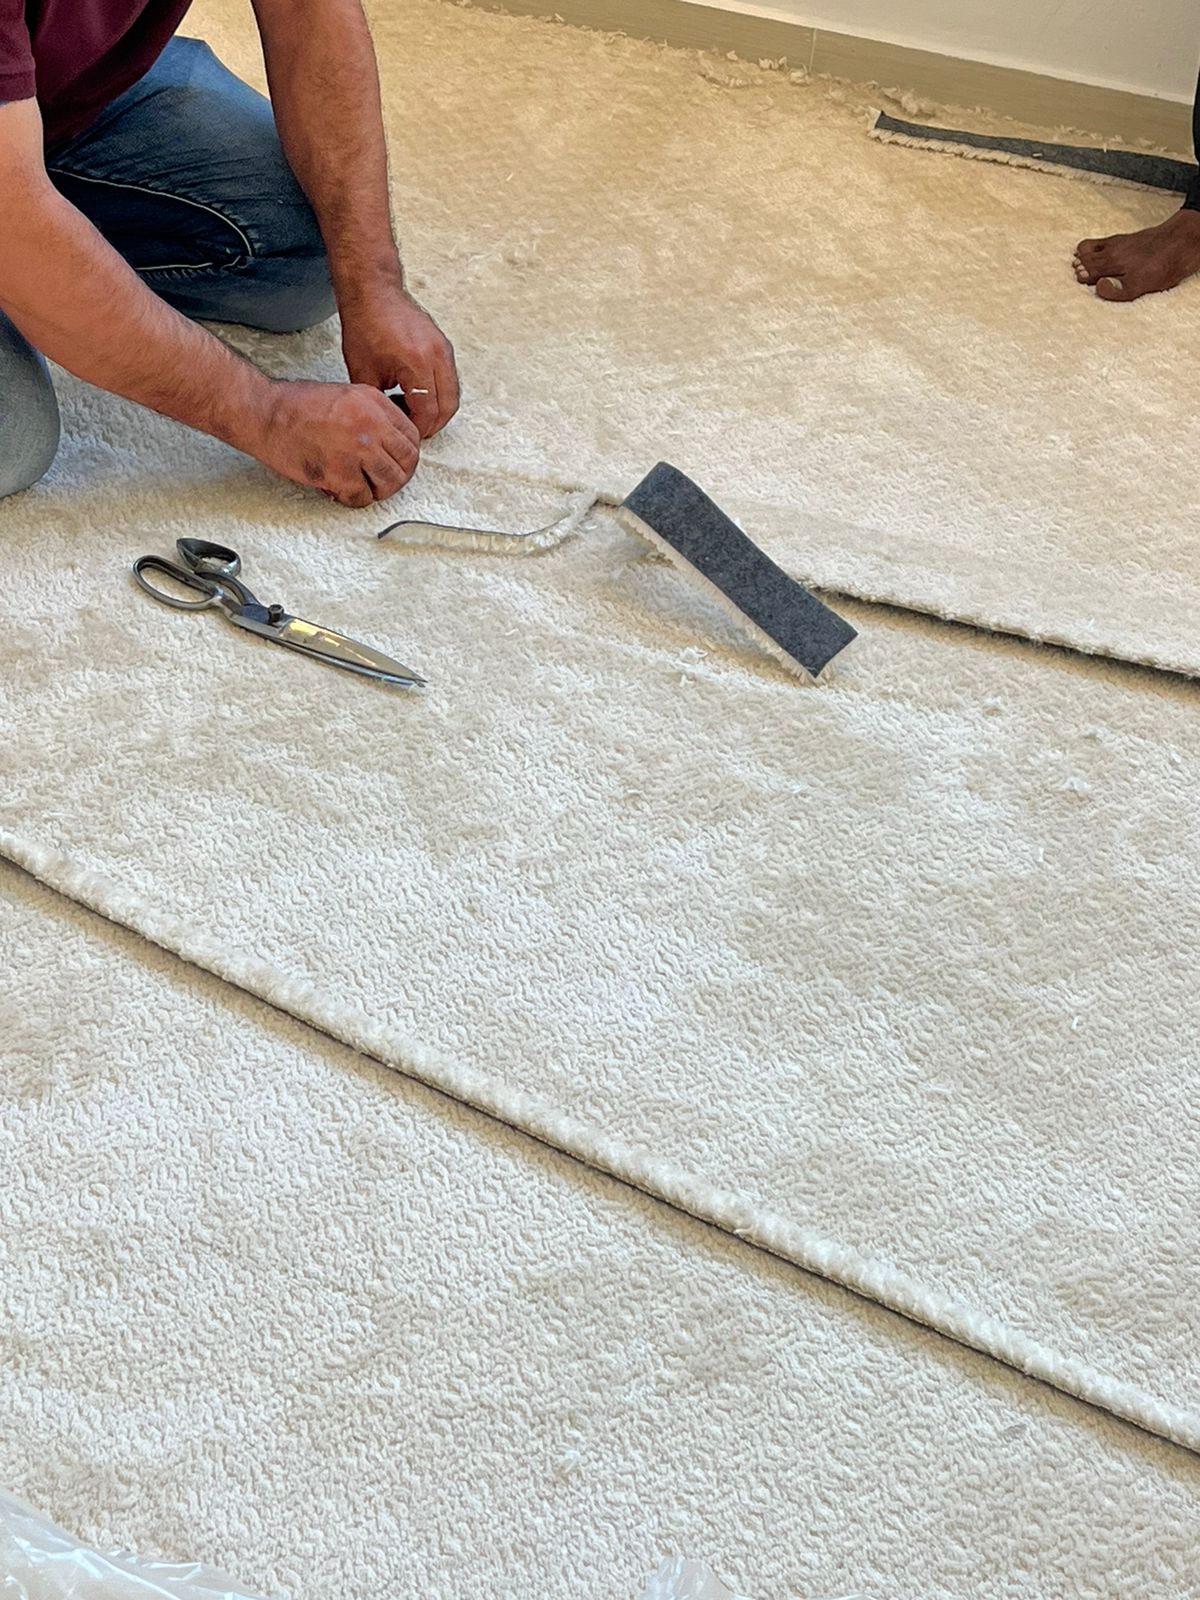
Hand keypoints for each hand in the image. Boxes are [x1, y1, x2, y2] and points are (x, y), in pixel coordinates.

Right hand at [245, 379, 421, 507]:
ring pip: (390, 483)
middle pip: (407, 462)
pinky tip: (341, 490)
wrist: (264, 413)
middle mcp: (370, 424)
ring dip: (378, 490)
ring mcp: (356, 449)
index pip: (412, 437)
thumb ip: (373, 416)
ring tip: (363, 487)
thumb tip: (392, 441)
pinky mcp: (339, 472)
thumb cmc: (296, 406)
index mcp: (373, 403)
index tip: (397, 462)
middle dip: (398, 476)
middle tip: (383, 480)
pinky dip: (353, 499)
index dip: (406, 455)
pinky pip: (362, 498)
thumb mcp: (346, 396)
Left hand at [340, 288, 459, 439]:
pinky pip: (450, 380)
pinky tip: (416, 393)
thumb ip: (380, 403)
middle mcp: (436, 355)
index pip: (428, 411)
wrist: (373, 292)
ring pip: (453, 395)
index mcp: (416, 362)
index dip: (417, 428)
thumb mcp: (363, 373)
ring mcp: (444, 349)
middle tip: (413, 428)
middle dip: (432, 424)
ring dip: (437, 409)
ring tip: (413, 410)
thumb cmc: (365, 325)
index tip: (404, 432)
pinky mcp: (444, 346)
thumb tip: (391, 425)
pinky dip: (438, 394)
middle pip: (448, 406)